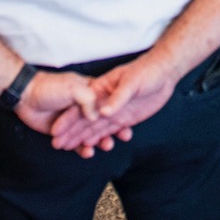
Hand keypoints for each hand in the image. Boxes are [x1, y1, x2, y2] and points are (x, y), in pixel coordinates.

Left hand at [12, 71, 118, 155]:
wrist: (26, 96)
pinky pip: (77, 144)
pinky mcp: (65, 133)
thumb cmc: (50, 87)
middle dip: (115, 130)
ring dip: (101, 141)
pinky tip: (88, 153)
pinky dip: (84, 149)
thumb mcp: (73, 87)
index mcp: (90, 93)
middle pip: (103, 121)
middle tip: (123, 137)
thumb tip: (96, 117)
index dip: (118, 114)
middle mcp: (84, 108)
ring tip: (107, 146)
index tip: (128, 123)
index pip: (107, 106)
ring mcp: (75, 122)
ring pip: (92, 134)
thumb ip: (87, 100)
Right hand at [53, 55, 178, 152]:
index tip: (55, 131)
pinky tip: (88, 146)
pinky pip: (108, 129)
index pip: (81, 106)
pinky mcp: (124, 117)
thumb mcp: (132, 82)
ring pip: (94, 126)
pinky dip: (98, 137)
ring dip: (80, 136)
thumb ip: (118, 98)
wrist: (165, 72)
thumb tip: (103, 114)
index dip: (68, 119)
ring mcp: (114, 110)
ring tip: (66, 147)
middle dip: (69, 131)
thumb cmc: (147, 71)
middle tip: (56, 144)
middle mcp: (105, 100)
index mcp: (102, 88)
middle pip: (84, 118)